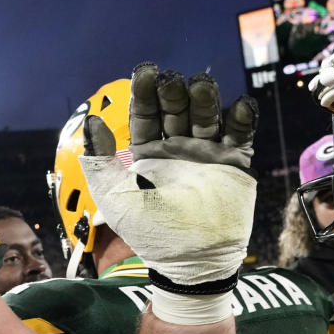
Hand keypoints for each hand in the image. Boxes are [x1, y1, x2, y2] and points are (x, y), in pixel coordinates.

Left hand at [79, 63, 257, 295]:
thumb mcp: (115, 198)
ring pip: (208, 117)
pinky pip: (241, 135)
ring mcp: (207, 155)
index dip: (145, 93)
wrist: (190, 262)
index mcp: (148, 153)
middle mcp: (178, 149)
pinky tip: (241, 105)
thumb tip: (91, 123)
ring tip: (203, 86)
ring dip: (206, 100)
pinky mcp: (234, 164)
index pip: (146, 114)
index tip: (146, 71)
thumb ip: (100, 161)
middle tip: (174, 80)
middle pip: (178, 110)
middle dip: (176, 93)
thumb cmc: (149, 233)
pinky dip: (242, 119)